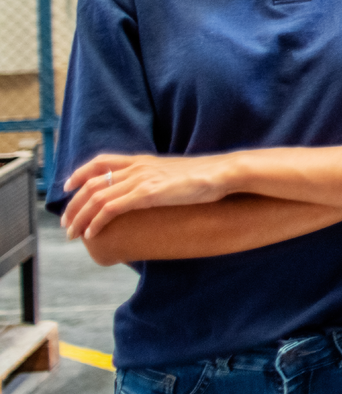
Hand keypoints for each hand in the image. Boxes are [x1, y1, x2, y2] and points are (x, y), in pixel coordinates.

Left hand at [62, 151, 235, 240]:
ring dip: (79, 217)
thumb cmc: (207, 176)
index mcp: (143, 160)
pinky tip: (91, 233)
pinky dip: (96, 221)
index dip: (80, 174)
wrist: (223, 173)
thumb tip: (159, 192)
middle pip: (91, 183)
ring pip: (96, 197)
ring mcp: (141, 180)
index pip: (101, 161)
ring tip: (73, 233)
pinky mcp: (147, 194)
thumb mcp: (176, 174)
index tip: (68, 187)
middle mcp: (137, 167)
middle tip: (66, 222)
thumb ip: (160, 179)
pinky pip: (110, 208)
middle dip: (73, 204)